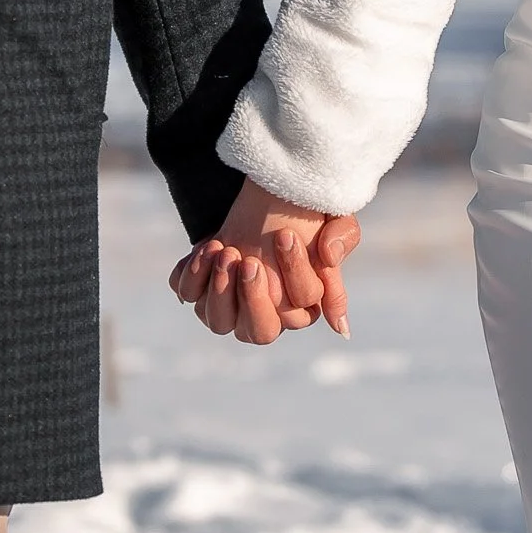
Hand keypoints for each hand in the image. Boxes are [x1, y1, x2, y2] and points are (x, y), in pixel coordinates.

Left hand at [169, 184, 359, 346]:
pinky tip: (209, 248)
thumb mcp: (335, 223)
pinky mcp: (199, 290)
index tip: (284, 235)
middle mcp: (263, 317)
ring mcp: (227, 308)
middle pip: (258, 332)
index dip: (292, 274)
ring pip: (218, 321)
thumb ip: (342, 255)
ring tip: (225, 250)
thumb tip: (340, 325)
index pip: (297, 311)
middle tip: (249, 261)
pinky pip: (188, 294)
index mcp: (300, 310)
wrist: (263, 200)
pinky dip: (193, 274)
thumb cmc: (304, 217)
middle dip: (252, 297)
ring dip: (219, 289)